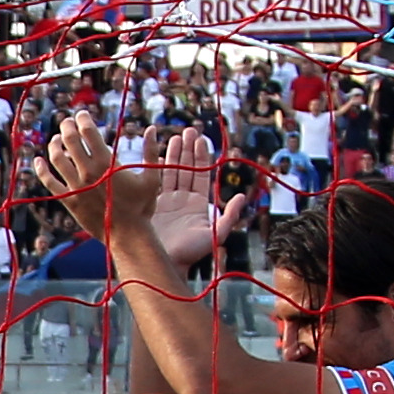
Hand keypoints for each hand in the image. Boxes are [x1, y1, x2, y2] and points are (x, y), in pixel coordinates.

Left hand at [32, 114, 158, 242]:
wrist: (128, 235)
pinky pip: (49, 182)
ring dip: (54, 144)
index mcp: (106, 163)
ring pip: (57, 158)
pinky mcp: (68, 200)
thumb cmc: (142, 207)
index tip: (82, 115)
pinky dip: (41, 169)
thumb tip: (151, 129)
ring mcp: (75, 186)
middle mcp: (87, 172)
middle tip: (67, 122)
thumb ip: (151, 151)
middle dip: (67, 127)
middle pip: (70, 140)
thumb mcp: (151, 178)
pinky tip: (38, 160)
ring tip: (56, 139)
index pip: (89, 132)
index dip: (83, 119)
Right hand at [144, 130, 222, 270]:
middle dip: (188, 149)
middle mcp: (184, 199)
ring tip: (174, 136)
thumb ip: (229, 216)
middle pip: (187, 169)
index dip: (202, 156)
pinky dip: (156, 168)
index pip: (202, 174)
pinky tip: (157, 155)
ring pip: (172, 172)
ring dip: (173, 155)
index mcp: (199, 204)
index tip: (201, 139)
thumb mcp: (216, 235)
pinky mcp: (152, 205)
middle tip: (188, 130)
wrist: (164, 263)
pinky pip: (155, 182)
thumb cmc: (191, 253)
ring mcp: (167, 201)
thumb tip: (241, 196)